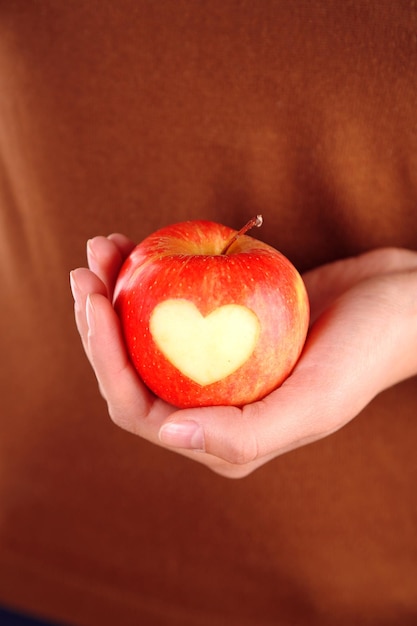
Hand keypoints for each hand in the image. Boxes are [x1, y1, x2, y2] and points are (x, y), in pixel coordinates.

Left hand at [70, 237, 416, 477]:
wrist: (398, 302)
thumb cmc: (367, 350)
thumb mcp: (317, 399)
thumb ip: (245, 436)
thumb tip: (170, 437)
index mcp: (223, 439)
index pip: (139, 408)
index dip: (104, 358)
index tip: (95, 298)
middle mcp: (211, 408)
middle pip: (129, 371)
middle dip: (97, 324)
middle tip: (86, 268)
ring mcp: (216, 368)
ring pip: (144, 338)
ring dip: (114, 294)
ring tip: (103, 246)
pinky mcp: (224, 330)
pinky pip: (172, 308)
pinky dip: (148, 277)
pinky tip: (136, 244)